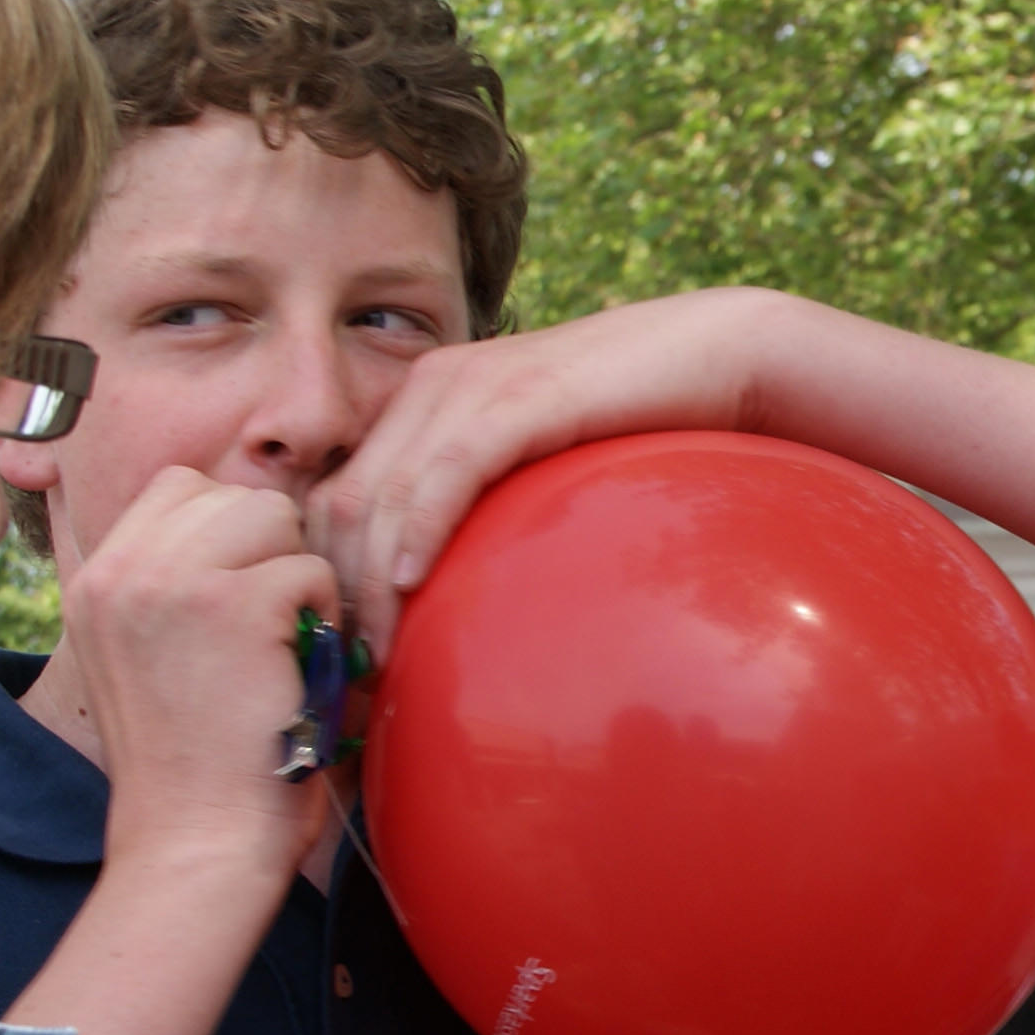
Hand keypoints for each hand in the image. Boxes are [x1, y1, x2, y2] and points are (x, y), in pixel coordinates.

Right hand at [65, 465, 337, 877]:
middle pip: (231, 493)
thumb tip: (246, 519)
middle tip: (272, 626)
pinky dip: (321, 618)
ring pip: (273, 516)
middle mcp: (120, 572)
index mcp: (95, 581)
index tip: (244, 595)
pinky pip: (309, 569)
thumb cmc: (191, 763)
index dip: (230, 529)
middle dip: (271, 551)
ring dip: (296, 575)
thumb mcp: (141, 658)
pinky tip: (298, 669)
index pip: (178, 486)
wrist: (195, 841)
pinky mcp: (233, 605)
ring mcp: (171, 583)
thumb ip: (166, 585)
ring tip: (284, 642)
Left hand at [307, 288, 765, 658]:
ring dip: (366, 585)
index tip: (338, 654)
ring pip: (381, 494)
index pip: (333, 498)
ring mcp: (470, 386)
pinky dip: (419, 530)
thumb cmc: (631, 429)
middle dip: (334, 596)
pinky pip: (447, 470)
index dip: (320, 577)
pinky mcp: (519, 395)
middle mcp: (430, 388)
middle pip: (341, 505)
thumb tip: (446, 604)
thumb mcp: (532, 472)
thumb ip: (483, 512)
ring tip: (374, 655)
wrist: (715, 358)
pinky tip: (410, 584)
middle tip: (346, 676)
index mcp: (422, 404)